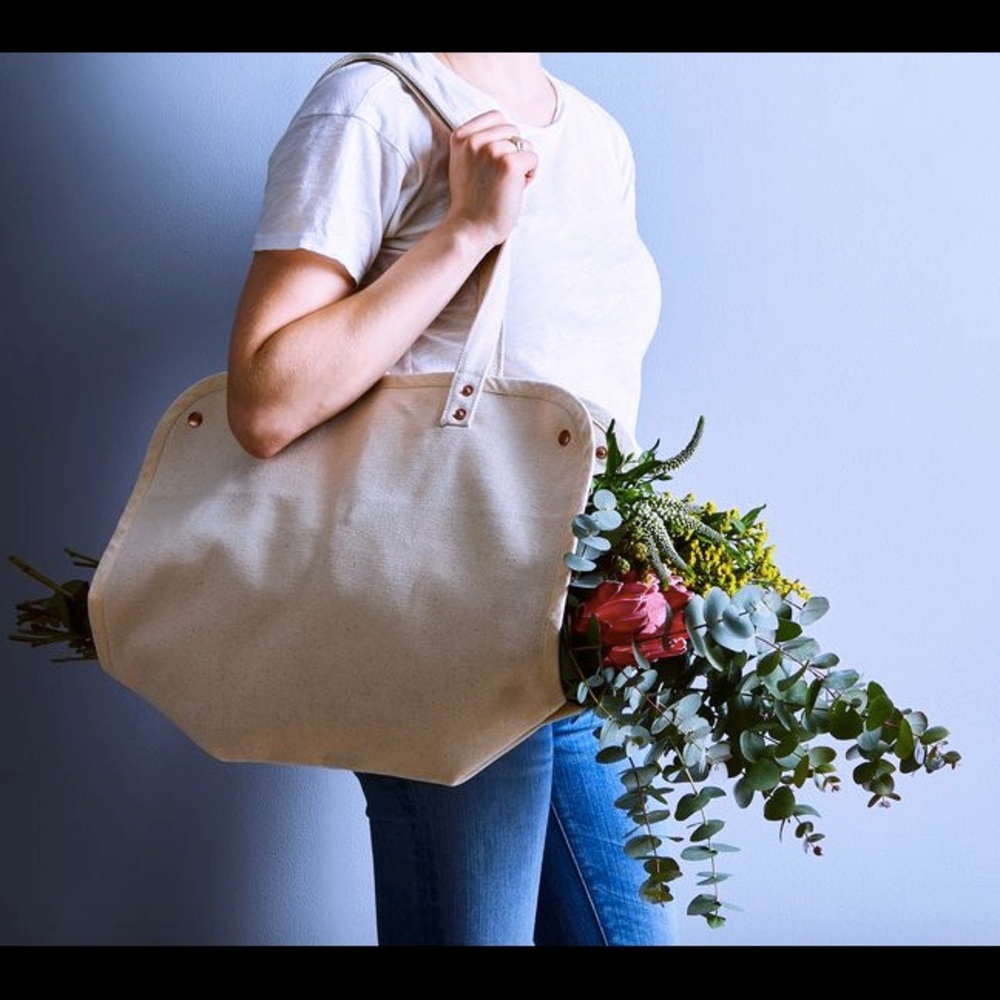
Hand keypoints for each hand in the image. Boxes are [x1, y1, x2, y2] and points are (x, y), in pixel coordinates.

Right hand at [443, 110, 536, 247]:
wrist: (469, 229)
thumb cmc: (472, 200)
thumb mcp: (464, 162)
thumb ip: (478, 141)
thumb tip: (508, 128)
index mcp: (460, 136)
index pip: (497, 116)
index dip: (503, 139)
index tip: (493, 163)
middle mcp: (474, 140)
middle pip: (512, 130)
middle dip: (513, 152)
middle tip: (499, 177)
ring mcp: (491, 150)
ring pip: (525, 144)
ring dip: (522, 165)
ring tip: (506, 184)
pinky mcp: (509, 164)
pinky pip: (533, 158)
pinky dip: (531, 175)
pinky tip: (515, 190)